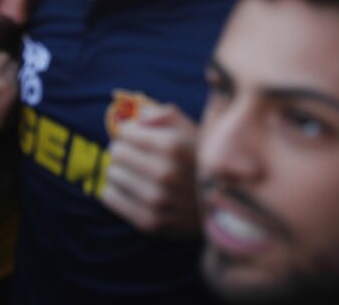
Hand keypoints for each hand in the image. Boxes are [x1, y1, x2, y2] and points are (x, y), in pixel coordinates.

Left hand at [98, 104, 200, 237]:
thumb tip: (138, 117)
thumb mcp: (194, 130)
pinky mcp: (150, 222)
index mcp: (174, 146)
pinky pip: (110, 198)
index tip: (141, 138)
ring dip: (121, 172)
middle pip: (116, 152)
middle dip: (125, 150)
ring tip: (139, 174)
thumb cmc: (204, 164)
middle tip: (138, 157)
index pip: (125, 132)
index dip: (132, 132)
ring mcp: (157, 201)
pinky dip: (117, 191)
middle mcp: (164, 173)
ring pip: (112, 175)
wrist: (228, 211)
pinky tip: (134, 190)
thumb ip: (165, 114)